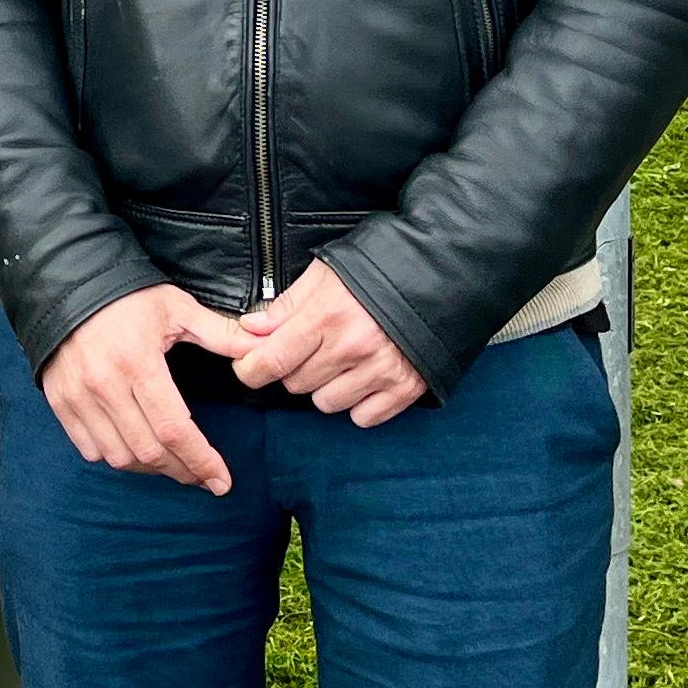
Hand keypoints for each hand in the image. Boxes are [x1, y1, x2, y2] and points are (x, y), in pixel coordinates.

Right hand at [36, 285, 256, 493]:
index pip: (175, 428)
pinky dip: (115, 457)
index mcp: (138, 362)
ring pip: (119, 456)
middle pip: (149, 450)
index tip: (221, 481)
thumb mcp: (177, 308)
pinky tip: (134, 450)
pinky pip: (89, 449)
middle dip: (181, 470)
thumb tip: (262, 346)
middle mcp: (105, 385)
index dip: (201, 460)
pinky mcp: (60, 402)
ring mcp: (78, 396)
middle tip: (202, 477)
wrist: (68, 284)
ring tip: (172, 463)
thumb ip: (220, 333)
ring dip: (150, 468)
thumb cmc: (128, 296)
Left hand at [232, 257, 428, 425]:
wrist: (439, 276)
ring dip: (325, 387)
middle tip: (311, 348)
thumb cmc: (376, 270)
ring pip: (326, 403)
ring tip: (341, 360)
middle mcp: (352, 347)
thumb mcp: (325, 274)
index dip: (250, 371)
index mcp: (327, 315)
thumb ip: (286, 305)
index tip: (248, 369)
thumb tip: (251, 329)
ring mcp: (380, 370)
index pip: (272, 361)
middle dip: (294, 369)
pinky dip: (358, 403)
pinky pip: (363, 417)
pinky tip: (364, 377)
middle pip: (296, 384)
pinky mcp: (406, 388)